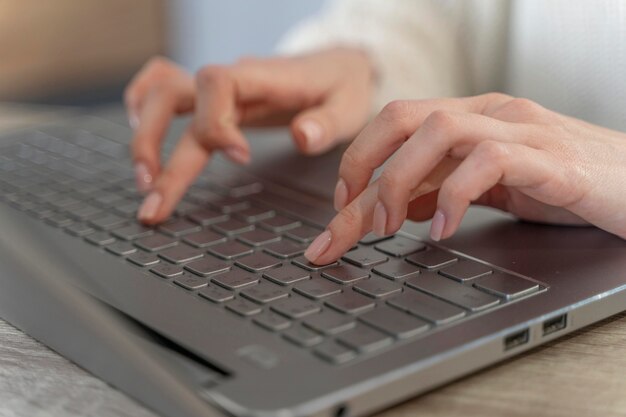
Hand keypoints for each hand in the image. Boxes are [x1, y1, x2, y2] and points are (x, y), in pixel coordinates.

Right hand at [124, 48, 374, 223]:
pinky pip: (165, 86)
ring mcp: (220, 90)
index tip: (239, 157)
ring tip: (144, 183)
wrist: (339, 65)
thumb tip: (302, 136)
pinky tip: (139, 136)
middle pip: (172, 95)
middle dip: (156, 146)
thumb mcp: (350, 105)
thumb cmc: (343, 87)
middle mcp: (233, 81)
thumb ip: (328, 123)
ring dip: (144, 138)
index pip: (218, 85)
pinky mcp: (215, 100)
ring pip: (161, 97)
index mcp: (264, 78)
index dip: (217, 123)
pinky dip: (143, 105)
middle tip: (154, 197)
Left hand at [304, 93, 625, 263]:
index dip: (355, 162)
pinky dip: (453, 196)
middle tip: (345, 212)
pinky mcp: (549, 158)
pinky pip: (489, 161)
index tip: (337, 206)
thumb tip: (390, 206)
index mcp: (470, 118)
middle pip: (403, 116)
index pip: (394, 127)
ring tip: (387, 227)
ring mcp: (520, 130)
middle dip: (361, 163)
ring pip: (437, 131)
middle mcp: (488, 114)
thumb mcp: (489, 188)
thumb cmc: (564, 184)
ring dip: (398, 180)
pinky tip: (440, 230)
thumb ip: (441, 189)